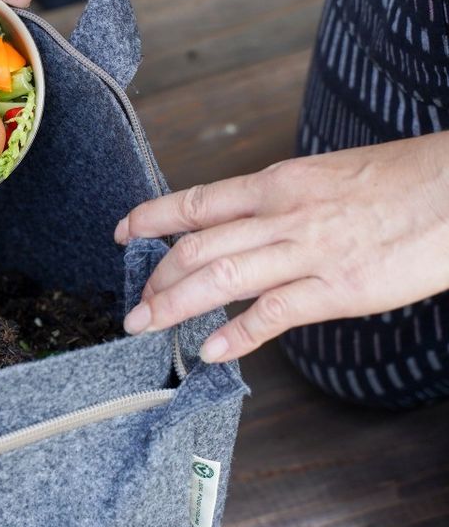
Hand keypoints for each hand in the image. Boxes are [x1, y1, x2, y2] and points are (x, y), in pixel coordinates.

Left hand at [116, 134, 448, 362]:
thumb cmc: (405, 180)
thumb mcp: (328, 175)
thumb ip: (285, 201)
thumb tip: (252, 225)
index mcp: (277, 182)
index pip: (197, 202)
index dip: (152, 218)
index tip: (123, 232)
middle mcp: (282, 214)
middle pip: (197, 247)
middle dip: (155, 278)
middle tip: (132, 306)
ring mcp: (308, 252)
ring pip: (221, 279)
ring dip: (175, 306)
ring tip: (146, 326)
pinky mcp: (339, 289)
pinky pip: (273, 314)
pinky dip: (236, 334)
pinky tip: (210, 351)